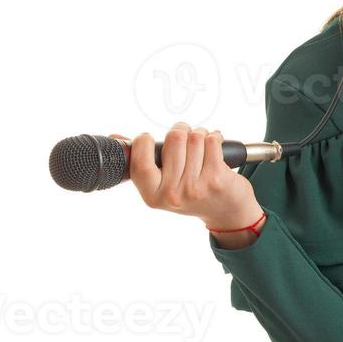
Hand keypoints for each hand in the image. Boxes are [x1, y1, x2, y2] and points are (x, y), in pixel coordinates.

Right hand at [108, 122, 262, 230]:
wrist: (226, 211)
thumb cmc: (190, 192)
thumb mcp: (161, 185)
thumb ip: (140, 162)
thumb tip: (116, 137)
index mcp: (152, 196)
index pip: (140, 161)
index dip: (144, 142)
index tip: (149, 138)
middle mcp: (172, 194)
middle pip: (173, 139)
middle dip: (180, 131)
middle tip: (184, 137)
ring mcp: (195, 187)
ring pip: (194, 137)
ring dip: (199, 133)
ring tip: (201, 143)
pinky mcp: (217, 178)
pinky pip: (212, 141)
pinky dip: (214, 137)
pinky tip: (215, 144)